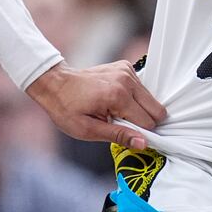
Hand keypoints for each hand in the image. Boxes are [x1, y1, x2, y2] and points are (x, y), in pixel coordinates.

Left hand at [26, 62, 166, 149]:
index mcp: (117, 96)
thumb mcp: (87, 129)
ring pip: (151, 100)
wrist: (55, 84)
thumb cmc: (66, 108)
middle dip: (142, 121)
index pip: (148, 123)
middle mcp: (125, 80)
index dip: (139, 133)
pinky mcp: (125, 67)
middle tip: (119, 122)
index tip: (125, 134)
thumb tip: (143, 143)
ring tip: (114, 110)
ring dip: (137, 109)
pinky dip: (133, 98)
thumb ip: (118, 136)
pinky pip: (142, 89)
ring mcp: (126, 71)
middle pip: (156, 110)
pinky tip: (115, 100)